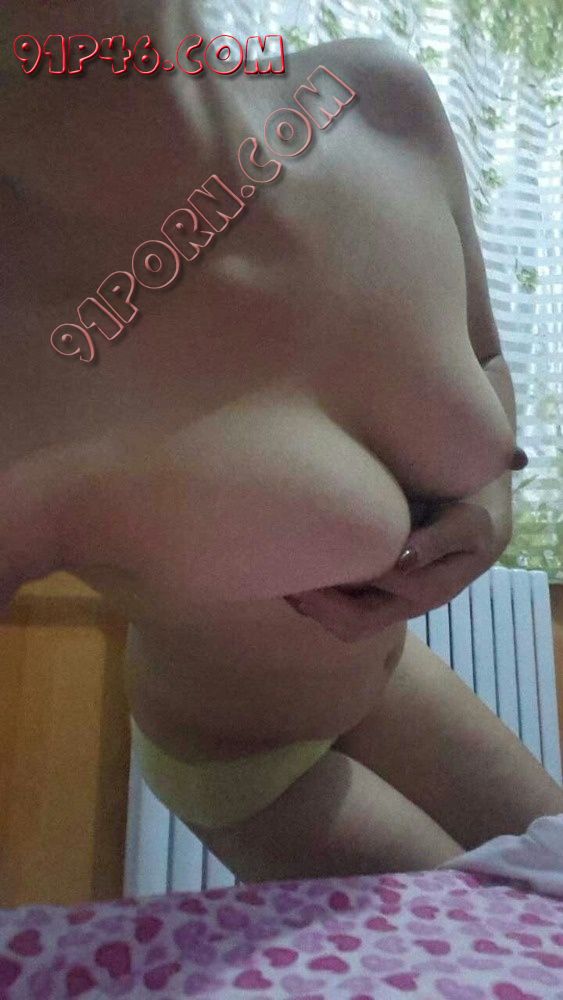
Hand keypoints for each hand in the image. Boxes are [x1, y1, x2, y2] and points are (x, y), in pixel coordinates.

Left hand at [285, 498, 504, 641]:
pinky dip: (320, 604)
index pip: (379, 591)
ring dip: (316, 610)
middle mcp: (410, 605)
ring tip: (285, 584)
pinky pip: (348, 614)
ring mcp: (395, 606)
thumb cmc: (473, 519)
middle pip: (358, 623)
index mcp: (431, 589)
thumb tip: (403, 558)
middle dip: (320, 606)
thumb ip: (438, 540)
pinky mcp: (383, 600)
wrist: (481, 528)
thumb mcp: (467, 525)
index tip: (314, 556)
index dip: (345, 577)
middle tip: (287, 580)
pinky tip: (297, 582)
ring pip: (350, 625)